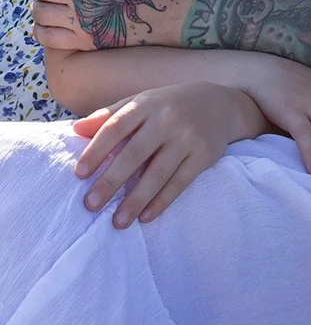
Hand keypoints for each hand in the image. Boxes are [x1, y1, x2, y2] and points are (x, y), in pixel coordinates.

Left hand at [72, 82, 266, 228]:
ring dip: (136, 200)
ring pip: (158, 172)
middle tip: (91, 205)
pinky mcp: (204, 155)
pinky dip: (162, 201)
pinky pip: (180, 182)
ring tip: (117, 222)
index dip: (96, 150)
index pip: (116, 127)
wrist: (219, 103)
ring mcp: (187, 137)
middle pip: (135, 153)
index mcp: (146, 104)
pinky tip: (146, 217)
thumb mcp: (141, 102)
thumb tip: (76, 130)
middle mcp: (166, 119)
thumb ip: (110, 116)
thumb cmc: (169, 106)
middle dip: (111, 181)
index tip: (79, 174)